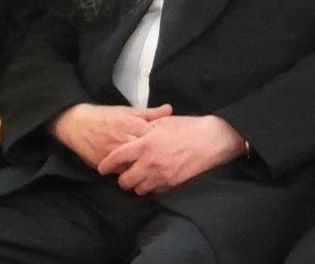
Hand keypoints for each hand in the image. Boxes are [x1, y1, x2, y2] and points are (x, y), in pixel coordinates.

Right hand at [52, 103, 172, 168]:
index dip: (164, 142)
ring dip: (143, 171)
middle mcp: (123, 139)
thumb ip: (150, 113)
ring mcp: (112, 153)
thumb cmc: (106, 116)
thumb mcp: (128, 110)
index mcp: (131, 124)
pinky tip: (139, 178)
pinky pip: (119, 173)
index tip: (172, 147)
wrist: (77, 124)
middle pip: (145, 154)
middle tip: (166, 164)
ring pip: (133, 167)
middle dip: (156, 160)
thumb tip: (170, 109)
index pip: (153, 136)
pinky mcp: (103, 164)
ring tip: (155, 174)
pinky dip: (129, 175)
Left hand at [97, 114, 243, 194]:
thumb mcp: (163, 122)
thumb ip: (145, 129)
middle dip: (122, 178)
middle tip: (125, 172)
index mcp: (145, 144)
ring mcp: (161, 175)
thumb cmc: (188, 127)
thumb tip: (134, 131)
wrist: (212, 140)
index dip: (106, 164)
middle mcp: (150, 162)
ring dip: (137, 184)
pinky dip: (152, 186)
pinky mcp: (172, 184)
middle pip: (125, 181)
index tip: (102, 167)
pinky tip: (156, 178)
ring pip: (139, 189)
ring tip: (141, 176)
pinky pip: (155, 191)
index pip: (117, 158)